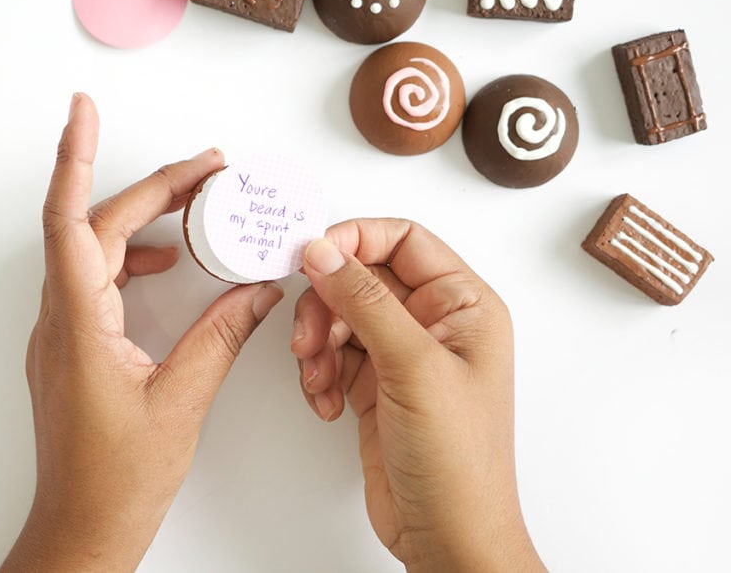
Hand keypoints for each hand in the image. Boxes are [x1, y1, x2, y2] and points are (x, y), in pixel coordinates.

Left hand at [2, 94, 283, 570]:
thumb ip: (222, 335)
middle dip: (152, 187)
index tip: (82, 109)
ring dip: (144, 220)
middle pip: (97, 225)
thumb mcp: (182, 401)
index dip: (76, 156)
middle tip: (206, 166)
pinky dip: (135, 260)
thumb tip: (259, 288)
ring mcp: (63, 332)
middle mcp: (61, 318)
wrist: (81, 529)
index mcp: (79, 323)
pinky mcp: (73, 347)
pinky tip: (170, 263)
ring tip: (196, 202)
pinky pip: (99, 281)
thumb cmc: (117, 480)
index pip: (70, 219)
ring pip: (95, 250)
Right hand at [291, 219, 544, 571]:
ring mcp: (402, 356)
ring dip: (317, 342)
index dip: (354, 240)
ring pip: (340, 316)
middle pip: (361, 278)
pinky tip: (324, 400)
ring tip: (318, 375)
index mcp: (464, 305)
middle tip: (311, 336)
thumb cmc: (460, 462)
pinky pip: (332, 355)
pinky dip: (317, 372)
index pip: (403, 240)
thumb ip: (365, 301)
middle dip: (326, 304)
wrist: (447, 536)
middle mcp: (434, 324)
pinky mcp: (375, 386)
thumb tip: (324, 251)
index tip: (313, 256)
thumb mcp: (413, 367)